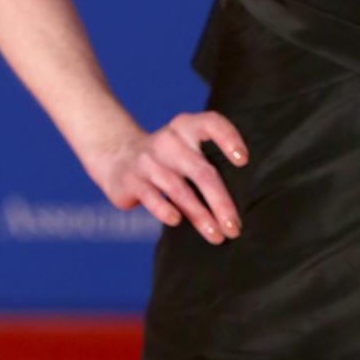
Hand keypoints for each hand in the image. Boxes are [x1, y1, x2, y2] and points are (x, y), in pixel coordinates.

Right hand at [91, 112, 248, 243]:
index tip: (243, 160)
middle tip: (235, 227)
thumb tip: (234, 208)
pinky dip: (165, 209)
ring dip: (200, 216)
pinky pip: (152, 197)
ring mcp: (148, 160)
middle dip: (221, 203)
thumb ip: (208, 168)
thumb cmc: (167, 159)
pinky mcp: (131, 180)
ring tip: (216, 236)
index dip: (229, 138)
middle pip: (201, 171)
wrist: (116, 156)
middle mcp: (169, 141)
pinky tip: (177, 221)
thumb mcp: (187, 151)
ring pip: (179, 190)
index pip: (211, 123)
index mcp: (186, 127)